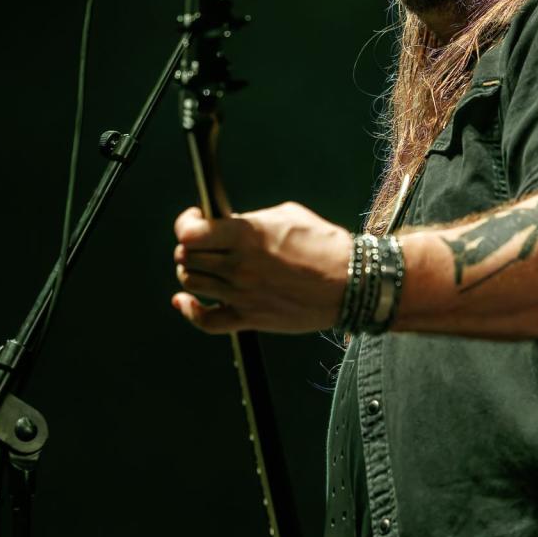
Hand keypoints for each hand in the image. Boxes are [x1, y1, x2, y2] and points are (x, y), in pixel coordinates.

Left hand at [170, 202, 351, 333]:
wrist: (351, 282)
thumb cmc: (324, 244)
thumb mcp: (287, 215)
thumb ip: (250, 220)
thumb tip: (229, 224)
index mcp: (247, 236)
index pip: (191, 233)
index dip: (186, 224)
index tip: (196, 220)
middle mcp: (240, 266)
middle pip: (186, 257)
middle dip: (190, 248)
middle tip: (203, 245)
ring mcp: (243, 295)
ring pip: (192, 283)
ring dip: (192, 273)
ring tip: (206, 267)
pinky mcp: (250, 318)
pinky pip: (206, 321)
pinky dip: (190, 311)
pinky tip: (186, 301)